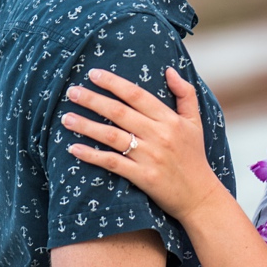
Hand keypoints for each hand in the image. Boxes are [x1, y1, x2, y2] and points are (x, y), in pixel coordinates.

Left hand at [63, 67, 225, 222]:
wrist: (200, 197)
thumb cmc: (194, 157)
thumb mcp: (195, 122)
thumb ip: (185, 93)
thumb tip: (169, 70)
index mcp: (170, 120)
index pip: (136, 95)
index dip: (113, 83)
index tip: (93, 74)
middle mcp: (159, 135)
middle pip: (119, 113)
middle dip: (93, 100)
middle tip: (72, 92)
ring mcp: (150, 157)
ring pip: (112, 136)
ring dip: (86, 126)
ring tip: (66, 118)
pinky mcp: (143, 177)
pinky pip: (113, 163)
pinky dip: (92, 156)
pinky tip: (74, 149)